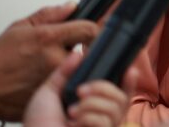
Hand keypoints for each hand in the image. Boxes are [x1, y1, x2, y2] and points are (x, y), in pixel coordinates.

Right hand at [0, 2, 98, 120]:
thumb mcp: (20, 27)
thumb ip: (49, 15)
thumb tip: (71, 6)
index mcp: (48, 38)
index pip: (89, 29)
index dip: (93, 28)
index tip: (91, 30)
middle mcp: (54, 59)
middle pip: (87, 50)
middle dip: (81, 48)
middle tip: (66, 50)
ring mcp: (55, 79)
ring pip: (78, 68)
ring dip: (70, 65)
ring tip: (50, 65)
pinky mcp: (52, 94)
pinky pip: (68, 84)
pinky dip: (62, 80)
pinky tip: (46, 78)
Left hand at [23, 50, 137, 126]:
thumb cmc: (38, 123)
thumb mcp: (49, 91)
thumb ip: (65, 71)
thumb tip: (81, 50)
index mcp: (94, 106)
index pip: (121, 93)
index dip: (130, 81)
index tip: (130, 69)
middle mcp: (102, 117)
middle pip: (122, 96)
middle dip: (103, 88)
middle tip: (81, 91)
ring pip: (116, 107)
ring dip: (92, 104)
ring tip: (72, 110)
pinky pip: (106, 121)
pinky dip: (89, 118)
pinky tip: (74, 123)